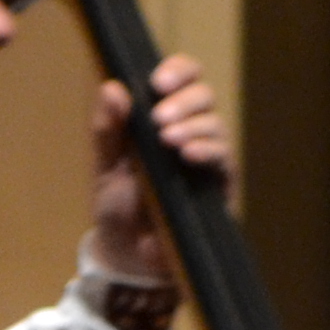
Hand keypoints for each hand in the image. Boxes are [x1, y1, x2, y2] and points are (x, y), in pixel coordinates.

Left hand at [84, 54, 224, 282]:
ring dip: (193, 126)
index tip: (158, 81)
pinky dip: (207, 151)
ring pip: (215, 124)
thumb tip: (111, 86)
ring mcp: (207, 157)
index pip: (182, 79)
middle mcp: (190, 131)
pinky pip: (224, 158)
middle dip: (183, 100)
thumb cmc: (117, 208)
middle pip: (203, 95)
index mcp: (161, 119)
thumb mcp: (105, 165)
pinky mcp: (220, 185)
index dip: (177, 71)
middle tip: (160, 117)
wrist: (129, 257)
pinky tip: (188, 154)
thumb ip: (108, 128)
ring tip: (168, 139)